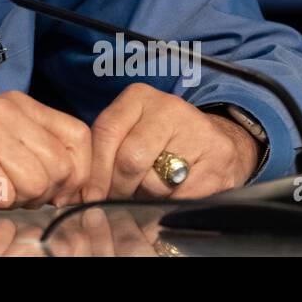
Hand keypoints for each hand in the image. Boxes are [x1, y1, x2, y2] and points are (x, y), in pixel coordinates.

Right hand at [0, 91, 91, 209]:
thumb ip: (34, 152)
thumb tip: (73, 189)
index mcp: (18, 104)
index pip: (79, 137)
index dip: (78, 174)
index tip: (59, 195)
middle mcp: (5, 111)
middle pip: (62, 166)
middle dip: (43, 193)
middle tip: (9, 192)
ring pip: (37, 182)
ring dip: (15, 199)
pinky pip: (3, 193)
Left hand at [84, 82, 259, 201]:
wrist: (218, 142)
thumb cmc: (163, 141)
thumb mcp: (132, 131)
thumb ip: (106, 151)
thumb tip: (82, 190)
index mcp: (139, 97)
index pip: (106, 132)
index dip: (95, 170)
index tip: (90, 195)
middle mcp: (169, 107)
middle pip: (129, 159)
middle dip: (118, 189)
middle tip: (117, 200)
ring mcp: (196, 131)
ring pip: (154, 183)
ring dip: (145, 198)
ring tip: (149, 191)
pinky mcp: (218, 157)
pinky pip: (181, 196)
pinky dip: (170, 204)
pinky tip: (172, 194)